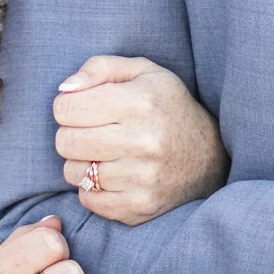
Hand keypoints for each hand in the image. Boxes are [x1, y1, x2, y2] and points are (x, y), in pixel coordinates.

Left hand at [53, 55, 228, 226]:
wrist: (207, 157)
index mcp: (140, 101)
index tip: (81, 109)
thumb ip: (100, 68)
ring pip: (74, 172)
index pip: (66, 107)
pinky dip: (92, 189)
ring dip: (81, 163)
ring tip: (102, 154)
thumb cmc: (166, 107)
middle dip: (70, 135)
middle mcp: (143, 140)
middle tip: (89, 132)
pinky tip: (111, 176)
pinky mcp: (140, 205)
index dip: (67, 106)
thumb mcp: (142, 72)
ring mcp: (142, 177)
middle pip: (66, 141)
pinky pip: (89, 200)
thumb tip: (65, 89)